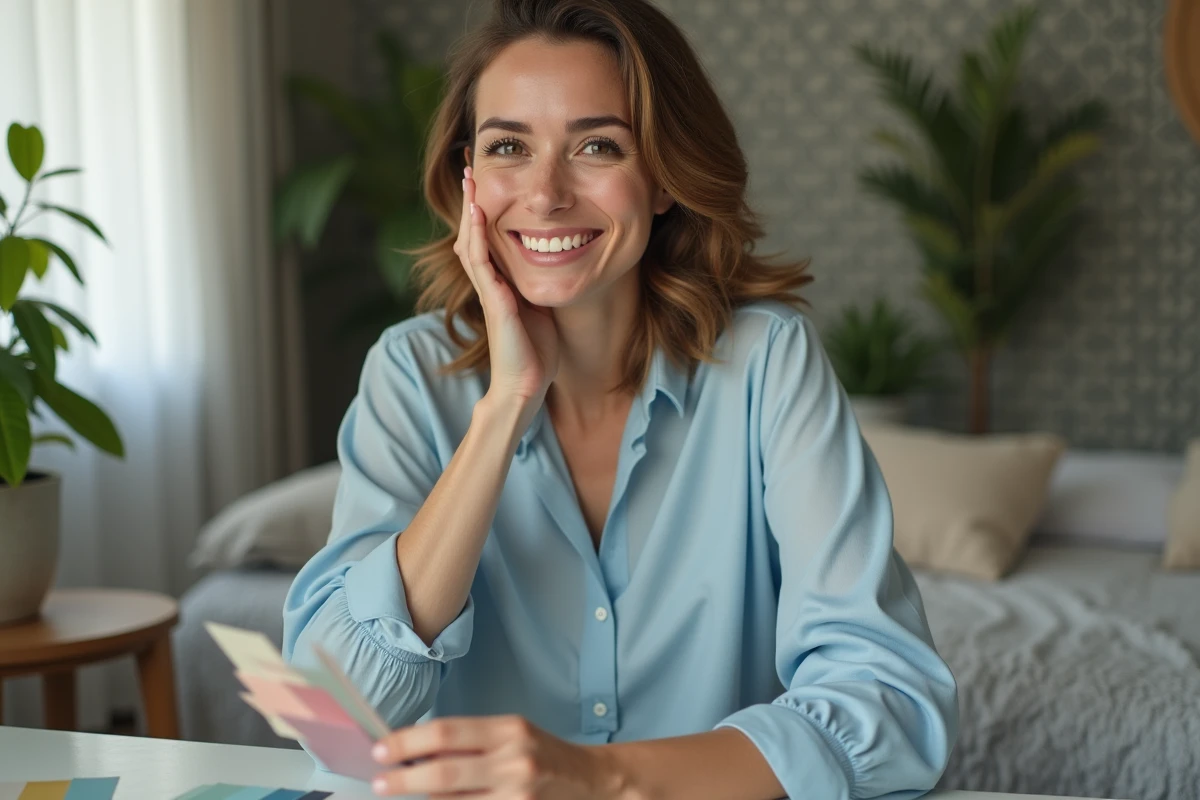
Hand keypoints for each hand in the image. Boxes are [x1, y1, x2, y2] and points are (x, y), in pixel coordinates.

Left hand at [370, 714, 625, 798]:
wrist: (592, 782)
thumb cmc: (544, 755)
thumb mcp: (512, 734)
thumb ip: (470, 741)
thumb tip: (416, 751)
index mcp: (509, 730)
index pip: (447, 732)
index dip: (408, 741)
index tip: (382, 749)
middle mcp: (514, 761)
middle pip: (444, 772)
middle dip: (404, 779)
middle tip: (380, 781)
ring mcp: (518, 795)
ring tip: (407, 793)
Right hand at [455, 165, 559, 409]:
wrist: (526, 385)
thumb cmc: (535, 352)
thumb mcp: (541, 307)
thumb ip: (541, 284)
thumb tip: (558, 260)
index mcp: (501, 283)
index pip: (488, 238)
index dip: (485, 210)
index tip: (487, 182)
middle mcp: (490, 283)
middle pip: (473, 233)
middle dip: (472, 201)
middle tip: (470, 168)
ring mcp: (489, 291)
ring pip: (472, 242)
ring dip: (470, 210)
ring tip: (470, 180)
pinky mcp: (494, 302)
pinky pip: (481, 263)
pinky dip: (478, 237)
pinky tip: (478, 215)